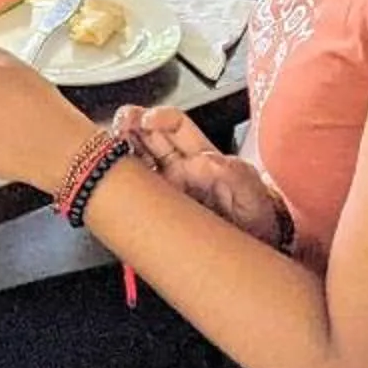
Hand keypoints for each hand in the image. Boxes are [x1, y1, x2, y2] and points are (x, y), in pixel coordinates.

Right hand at [111, 105, 290, 243]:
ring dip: (120, 148)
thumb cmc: (257, 217)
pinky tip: (110, 177)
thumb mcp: (252, 192)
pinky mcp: (158, 211)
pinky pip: (135, 191)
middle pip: (148, 136)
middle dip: (130, 124)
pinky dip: (119, 180)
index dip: (159, 118)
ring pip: (136, 160)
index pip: (175, 125)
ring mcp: (167, 190)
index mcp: (201, 157)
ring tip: (109, 147)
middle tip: (119, 126)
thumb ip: (233, 175)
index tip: (147, 121)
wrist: (259, 249)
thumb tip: (203, 162)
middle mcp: (180, 170)